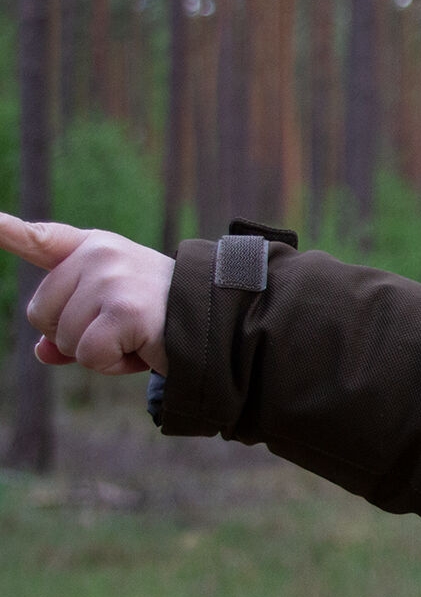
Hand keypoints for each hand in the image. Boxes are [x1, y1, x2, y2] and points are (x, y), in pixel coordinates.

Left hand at [0, 213, 172, 375]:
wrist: (223, 323)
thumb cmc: (165, 318)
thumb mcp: (111, 315)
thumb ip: (71, 329)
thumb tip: (43, 353)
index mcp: (95, 248)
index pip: (41, 238)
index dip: (8, 231)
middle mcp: (99, 255)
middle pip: (43, 315)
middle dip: (75, 336)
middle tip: (123, 330)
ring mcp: (112, 280)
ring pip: (65, 341)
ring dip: (100, 354)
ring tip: (140, 338)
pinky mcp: (124, 309)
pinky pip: (90, 355)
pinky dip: (113, 365)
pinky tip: (143, 350)